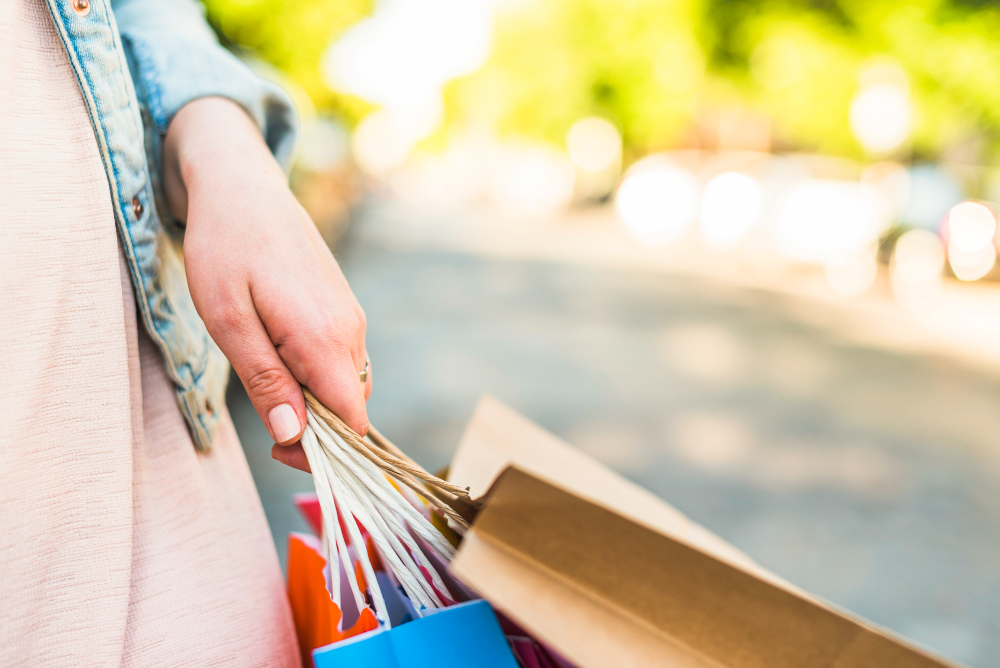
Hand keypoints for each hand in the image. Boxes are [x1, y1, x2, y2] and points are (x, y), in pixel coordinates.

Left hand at [163, 96, 369, 471]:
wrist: (243, 187)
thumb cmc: (226, 248)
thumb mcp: (229, 320)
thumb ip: (265, 380)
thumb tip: (293, 434)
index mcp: (325, 338)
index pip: (352, 422)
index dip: (323, 451)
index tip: (279, 447)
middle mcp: (350, 331)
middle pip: (352, 408)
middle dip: (317, 429)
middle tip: (264, 419)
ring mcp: (350, 317)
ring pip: (347, 385)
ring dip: (315, 401)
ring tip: (266, 380)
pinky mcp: (343, 308)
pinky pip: (342, 360)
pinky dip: (317, 376)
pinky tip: (280, 356)